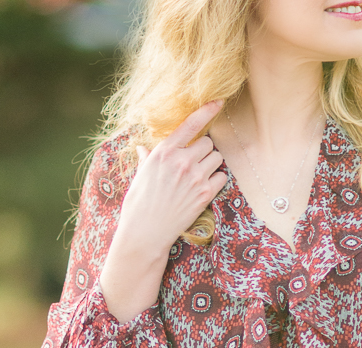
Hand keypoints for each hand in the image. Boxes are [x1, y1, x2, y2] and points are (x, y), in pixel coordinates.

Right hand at [100, 100, 228, 322]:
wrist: (146, 232)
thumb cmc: (139, 204)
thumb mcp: (140, 175)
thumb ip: (146, 158)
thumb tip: (143, 148)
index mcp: (164, 151)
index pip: (191, 123)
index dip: (207, 110)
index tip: (219, 102)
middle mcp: (181, 161)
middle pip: (208, 143)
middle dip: (204, 151)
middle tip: (195, 163)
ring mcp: (195, 177)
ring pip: (217, 159)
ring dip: (212, 165)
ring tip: (199, 176)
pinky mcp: (204, 194)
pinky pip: (222, 177)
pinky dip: (217, 180)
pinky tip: (206, 187)